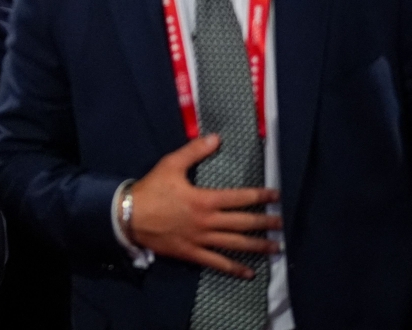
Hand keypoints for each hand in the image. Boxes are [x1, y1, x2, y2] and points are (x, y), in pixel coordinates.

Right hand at [129, 134, 281, 278]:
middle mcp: (208, 221)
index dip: (260, 196)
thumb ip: (194, 151)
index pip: (240, 198)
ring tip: (275, 248)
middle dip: (265, 223)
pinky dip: (234, 268)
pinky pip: (217, 263)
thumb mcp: (171, 165)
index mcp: (205, 199)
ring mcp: (201, 239)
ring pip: (235, 244)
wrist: (129, 216)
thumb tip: (216, 138)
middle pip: (243, 223)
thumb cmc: (151, 189)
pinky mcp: (192, 253)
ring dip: (257, 246)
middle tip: (282, 224)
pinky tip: (249, 273)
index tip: (276, 196)